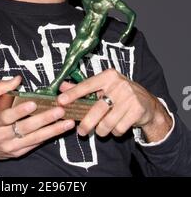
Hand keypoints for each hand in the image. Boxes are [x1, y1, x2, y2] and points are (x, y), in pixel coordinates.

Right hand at [0, 76, 74, 169]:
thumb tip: (17, 79)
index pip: (6, 117)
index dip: (20, 111)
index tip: (33, 104)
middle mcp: (2, 136)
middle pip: (25, 128)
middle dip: (44, 119)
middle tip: (59, 110)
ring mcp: (11, 146)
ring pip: (34, 138)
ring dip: (53, 130)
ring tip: (68, 122)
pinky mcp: (18, 152)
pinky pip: (35, 144)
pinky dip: (48, 137)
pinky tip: (60, 130)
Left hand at [57, 69, 172, 141]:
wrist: (147, 103)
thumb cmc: (119, 94)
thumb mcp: (103, 87)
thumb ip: (83, 88)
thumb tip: (62, 87)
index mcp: (108, 76)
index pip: (87, 85)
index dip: (73, 93)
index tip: (61, 101)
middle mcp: (119, 84)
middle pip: (97, 108)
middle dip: (86, 123)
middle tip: (81, 131)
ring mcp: (130, 97)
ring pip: (107, 122)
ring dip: (102, 130)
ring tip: (102, 129)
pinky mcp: (138, 110)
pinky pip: (119, 128)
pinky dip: (115, 132)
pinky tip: (117, 126)